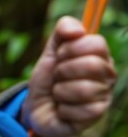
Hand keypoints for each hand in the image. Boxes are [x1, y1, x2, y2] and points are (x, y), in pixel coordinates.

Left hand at [22, 16, 115, 135]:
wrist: (37, 106)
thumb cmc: (48, 77)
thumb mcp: (50, 51)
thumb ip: (62, 31)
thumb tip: (79, 30)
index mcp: (99, 55)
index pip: (97, 43)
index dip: (71, 48)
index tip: (59, 55)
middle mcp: (108, 75)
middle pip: (92, 65)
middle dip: (63, 70)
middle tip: (57, 76)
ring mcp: (105, 95)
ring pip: (84, 89)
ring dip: (60, 91)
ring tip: (58, 93)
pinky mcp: (97, 115)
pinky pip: (79, 110)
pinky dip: (63, 109)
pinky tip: (62, 108)